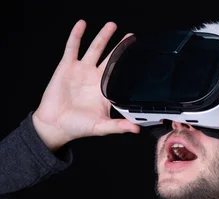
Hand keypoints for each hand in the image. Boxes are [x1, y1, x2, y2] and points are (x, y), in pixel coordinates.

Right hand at [32, 20, 139, 150]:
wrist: (55, 125)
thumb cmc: (78, 127)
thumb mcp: (102, 126)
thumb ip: (119, 126)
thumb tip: (136, 129)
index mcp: (106, 91)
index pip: (121, 74)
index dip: (129, 65)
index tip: (140, 56)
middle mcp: (95, 78)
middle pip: (110, 58)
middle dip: (120, 47)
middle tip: (131, 36)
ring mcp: (81, 71)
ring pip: (94, 49)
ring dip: (102, 37)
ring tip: (111, 25)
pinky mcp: (67, 67)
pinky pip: (72, 48)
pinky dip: (76, 35)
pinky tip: (82, 25)